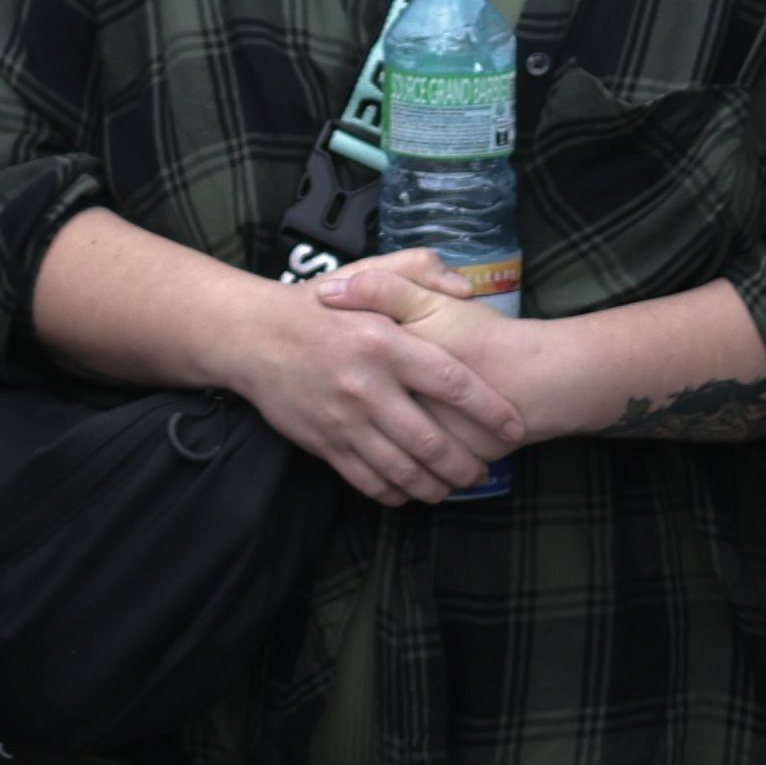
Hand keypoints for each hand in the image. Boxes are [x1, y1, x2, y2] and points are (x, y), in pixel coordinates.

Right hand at [220, 255, 529, 502]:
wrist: (251, 336)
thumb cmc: (317, 305)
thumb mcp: (368, 273)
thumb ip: (419, 270)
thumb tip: (467, 289)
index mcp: (384, 343)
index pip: (451, 382)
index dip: (489, 409)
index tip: (514, 425)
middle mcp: (366, 386)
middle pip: (429, 440)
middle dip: (465, 464)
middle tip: (485, 471)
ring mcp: (342, 420)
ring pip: (400, 469)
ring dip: (434, 486)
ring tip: (453, 487)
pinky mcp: (322, 442)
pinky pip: (364, 480)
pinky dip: (393, 493)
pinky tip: (409, 492)